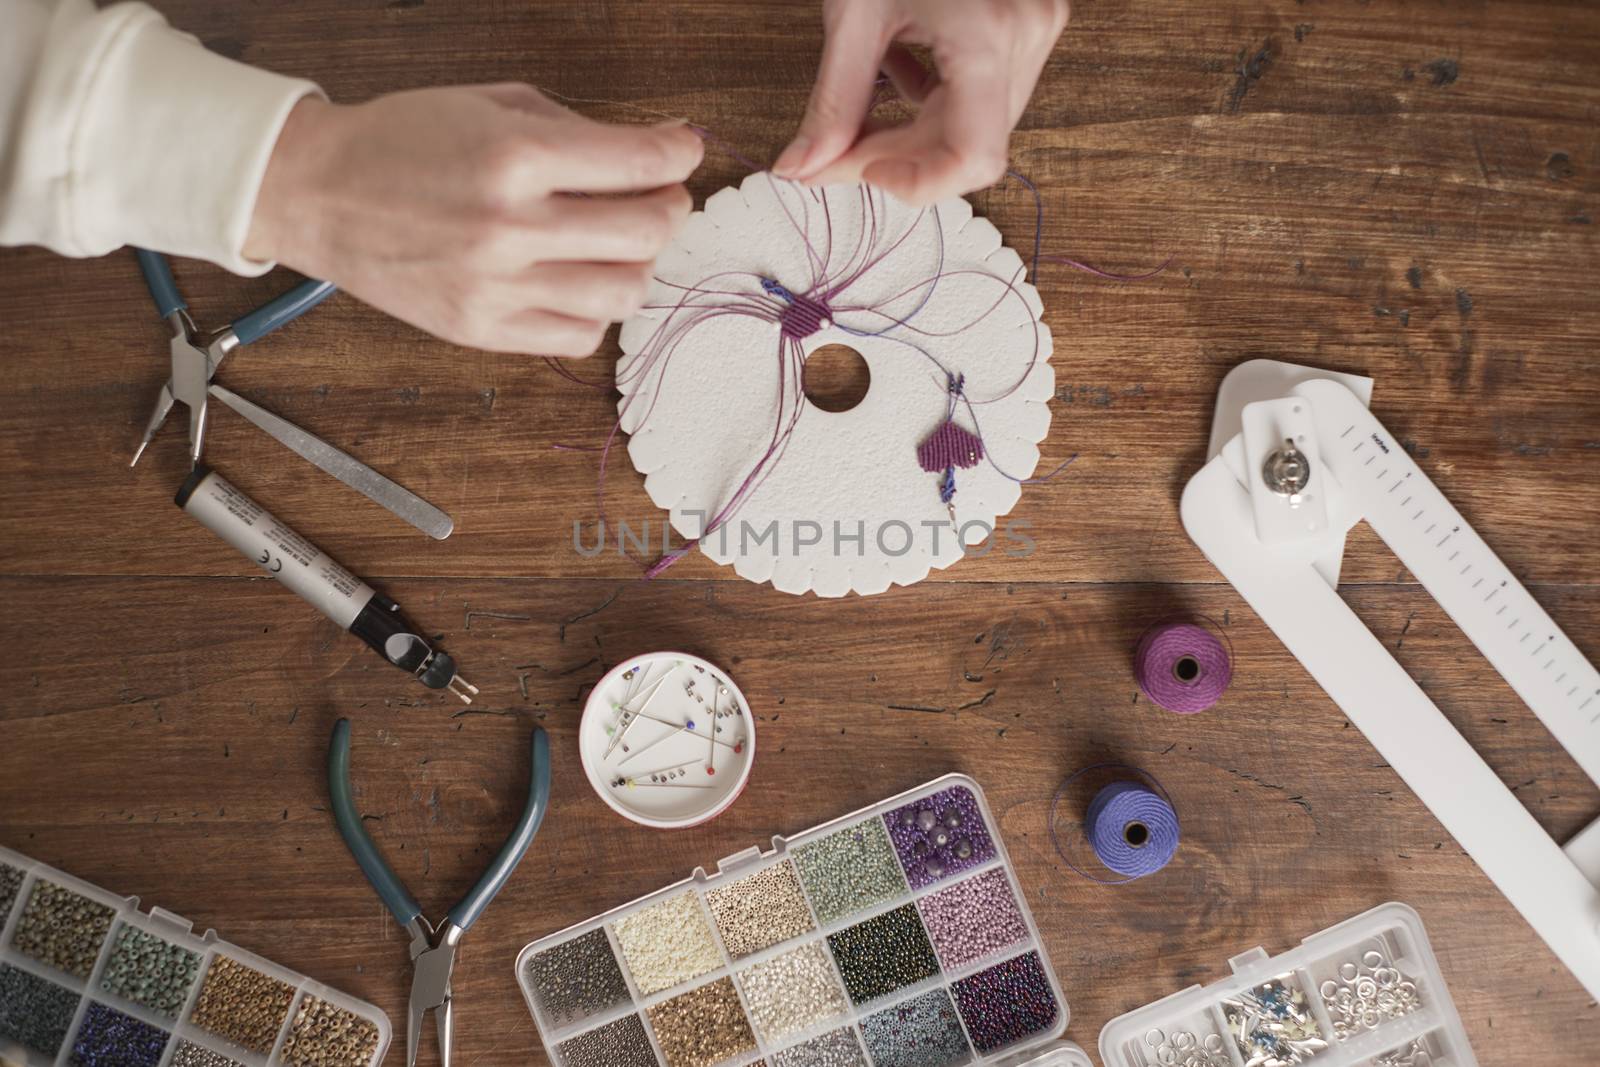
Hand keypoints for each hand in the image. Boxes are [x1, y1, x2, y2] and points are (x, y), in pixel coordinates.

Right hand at [245, 84, 703, 354]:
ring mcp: (498, 286)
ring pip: (624, 293)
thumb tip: (662, 144)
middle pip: (646, 233)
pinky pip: (579, 336)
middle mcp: (511, 226)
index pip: (640, 163)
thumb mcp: (493, 105)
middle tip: (660, 197)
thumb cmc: (405, 141)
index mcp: (514, 156)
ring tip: (618, 244)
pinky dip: (595, 310)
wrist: (317, 192)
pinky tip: (577, 281)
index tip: (683, 150)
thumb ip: (581, 128)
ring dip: (638, 265)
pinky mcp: (484, 329)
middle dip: (669, 208)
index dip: (680, 153)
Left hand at [773, 0, 1068, 204]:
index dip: (915, 183)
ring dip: (914, 133)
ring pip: (977, 127)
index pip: (973, 159)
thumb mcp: (852, 15)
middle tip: (836, 152)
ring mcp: (1036, 28)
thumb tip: (801, 170)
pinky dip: (932, 101)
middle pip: (971, 148)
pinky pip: (983, 93)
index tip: (860, 171)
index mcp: (988, 33)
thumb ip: (830, 104)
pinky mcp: (1029, 23)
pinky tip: (898, 69)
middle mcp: (1027, 34)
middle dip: (899, 158)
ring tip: (863, 107)